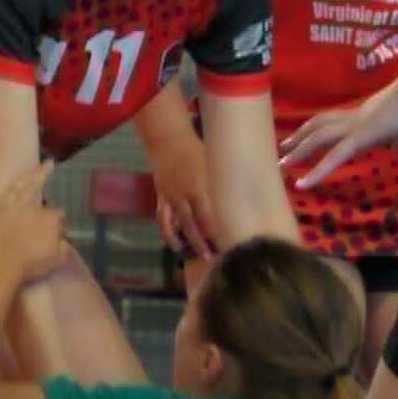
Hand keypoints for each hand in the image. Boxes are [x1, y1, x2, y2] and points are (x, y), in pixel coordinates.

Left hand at [0, 161, 69, 284]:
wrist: (2, 267)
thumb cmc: (31, 265)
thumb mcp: (58, 260)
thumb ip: (64, 247)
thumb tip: (62, 240)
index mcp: (51, 219)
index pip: (58, 214)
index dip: (59, 222)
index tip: (59, 231)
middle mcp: (34, 207)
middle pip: (39, 187)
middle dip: (45, 173)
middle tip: (49, 162)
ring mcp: (14, 207)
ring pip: (22, 185)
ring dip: (29, 174)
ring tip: (33, 165)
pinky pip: (7, 194)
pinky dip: (13, 186)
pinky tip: (16, 182)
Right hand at [149, 138, 218, 259]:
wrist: (168, 141)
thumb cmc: (196, 150)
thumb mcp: (213, 164)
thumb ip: (220, 183)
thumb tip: (237, 198)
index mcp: (199, 187)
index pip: (208, 215)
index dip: (215, 231)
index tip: (225, 243)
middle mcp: (183, 196)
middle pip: (191, 224)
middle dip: (200, 243)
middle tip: (209, 257)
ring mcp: (169, 197)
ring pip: (173, 224)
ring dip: (179, 239)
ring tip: (184, 252)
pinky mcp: (160, 196)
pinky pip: (162, 217)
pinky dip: (166, 230)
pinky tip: (171, 239)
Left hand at [279, 82, 397, 189]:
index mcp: (365, 116)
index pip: (335, 121)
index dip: (318, 129)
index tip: (306, 137)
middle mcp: (355, 118)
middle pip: (320, 126)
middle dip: (300, 138)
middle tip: (283, 149)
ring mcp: (356, 126)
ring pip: (319, 138)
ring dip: (299, 152)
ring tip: (281, 166)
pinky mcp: (362, 136)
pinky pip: (334, 157)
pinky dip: (316, 172)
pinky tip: (302, 185)